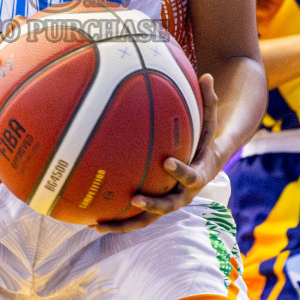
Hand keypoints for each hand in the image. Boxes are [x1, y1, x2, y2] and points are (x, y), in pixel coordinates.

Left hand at [96, 73, 221, 233]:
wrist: (207, 163)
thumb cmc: (204, 137)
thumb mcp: (210, 120)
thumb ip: (208, 101)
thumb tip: (207, 75)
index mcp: (198, 175)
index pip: (191, 176)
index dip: (180, 172)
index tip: (167, 162)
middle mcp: (183, 195)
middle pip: (168, 206)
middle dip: (151, 205)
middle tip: (134, 198)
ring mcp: (167, 203)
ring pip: (145, 220)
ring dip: (123, 224)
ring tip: (97, 224)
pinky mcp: (154, 207)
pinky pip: (134, 217)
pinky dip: (115, 220)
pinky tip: (89, 220)